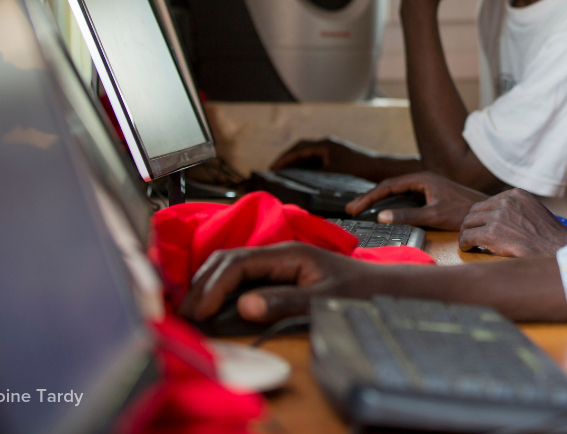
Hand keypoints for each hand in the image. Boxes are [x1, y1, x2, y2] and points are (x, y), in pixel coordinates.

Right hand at [178, 242, 376, 323]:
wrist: (381, 287)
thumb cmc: (358, 290)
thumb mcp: (323, 300)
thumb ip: (285, 302)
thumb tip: (244, 306)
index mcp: (289, 253)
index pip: (239, 263)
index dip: (214, 286)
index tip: (200, 311)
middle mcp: (279, 252)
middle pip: (229, 260)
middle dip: (204, 285)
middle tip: (184, 314)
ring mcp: (278, 261)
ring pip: (232, 265)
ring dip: (209, 285)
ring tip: (191, 311)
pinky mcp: (279, 272)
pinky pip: (242, 275)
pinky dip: (222, 287)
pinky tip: (212, 303)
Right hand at [269, 137, 373, 176]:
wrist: (379, 169)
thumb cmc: (358, 170)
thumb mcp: (332, 173)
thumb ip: (314, 176)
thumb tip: (297, 181)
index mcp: (324, 145)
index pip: (298, 149)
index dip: (284, 159)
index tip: (272, 168)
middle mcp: (327, 145)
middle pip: (301, 149)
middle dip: (287, 159)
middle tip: (275, 170)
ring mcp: (332, 151)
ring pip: (309, 155)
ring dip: (297, 163)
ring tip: (284, 174)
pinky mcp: (337, 158)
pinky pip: (317, 160)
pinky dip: (307, 167)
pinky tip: (303, 177)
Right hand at [344, 172, 488, 228]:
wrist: (486, 212)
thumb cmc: (463, 212)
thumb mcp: (433, 216)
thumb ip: (407, 216)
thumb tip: (381, 216)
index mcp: (422, 179)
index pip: (388, 186)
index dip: (369, 196)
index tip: (354, 208)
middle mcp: (422, 180)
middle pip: (389, 187)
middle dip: (369, 197)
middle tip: (351, 209)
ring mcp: (426, 187)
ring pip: (396, 192)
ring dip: (379, 200)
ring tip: (361, 209)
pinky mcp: (430, 195)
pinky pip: (405, 197)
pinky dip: (391, 203)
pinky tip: (384, 211)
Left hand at [458, 189, 566, 257]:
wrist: (558, 250)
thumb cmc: (551, 238)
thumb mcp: (535, 212)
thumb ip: (517, 210)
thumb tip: (501, 219)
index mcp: (516, 194)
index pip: (488, 202)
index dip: (482, 216)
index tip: (482, 226)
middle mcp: (505, 201)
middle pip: (475, 211)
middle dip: (472, 224)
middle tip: (472, 236)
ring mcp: (497, 216)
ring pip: (468, 223)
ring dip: (467, 234)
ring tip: (469, 243)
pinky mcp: (491, 233)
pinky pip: (468, 237)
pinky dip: (464, 244)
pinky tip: (468, 249)